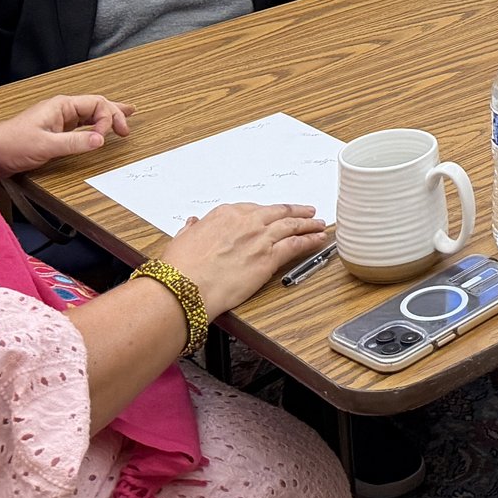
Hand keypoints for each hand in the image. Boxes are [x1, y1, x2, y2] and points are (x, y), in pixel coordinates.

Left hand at [0, 94, 133, 174]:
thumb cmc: (12, 144)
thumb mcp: (45, 145)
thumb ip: (74, 143)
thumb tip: (100, 140)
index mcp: (62, 105)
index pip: (96, 105)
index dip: (106, 120)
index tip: (103, 139)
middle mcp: (62, 109)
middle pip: (96, 105)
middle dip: (115, 113)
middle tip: (128, 126)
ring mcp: (58, 120)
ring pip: (90, 113)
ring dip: (108, 117)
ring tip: (126, 117)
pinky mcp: (54, 131)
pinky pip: (81, 124)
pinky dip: (95, 126)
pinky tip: (101, 130)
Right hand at [155, 203, 330, 318]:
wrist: (185, 288)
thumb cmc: (179, 269)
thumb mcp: (181, 241)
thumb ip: (192, 230)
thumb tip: (193, 224)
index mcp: (225, 215)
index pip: (253, 209)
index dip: (267, 213)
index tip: (274, 214)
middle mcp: (246, 222)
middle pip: (278, 212)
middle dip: (295, 212)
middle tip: (307, 211)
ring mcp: (259, 238)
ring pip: (291, 226)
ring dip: (308, 224)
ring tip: (318, 224)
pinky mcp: (269, 258)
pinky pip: (296, 245)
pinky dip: (310, 241)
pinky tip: (318, 240)